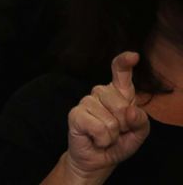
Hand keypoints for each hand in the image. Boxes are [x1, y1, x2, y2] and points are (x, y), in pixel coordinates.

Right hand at [59, 51, 150, 182]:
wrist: (98, 159)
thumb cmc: (118, 142)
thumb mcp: (138, 132)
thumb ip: (141, 120)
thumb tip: (129, 111)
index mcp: (118, 93)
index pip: (120, 72)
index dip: (125, 62)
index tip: (133, 56)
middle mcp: (100, 93)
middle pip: (122, 104)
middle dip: (124, 124)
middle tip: (116, 131)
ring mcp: (86, 102)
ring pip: (111, 120)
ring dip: (112, 135)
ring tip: (105, 136)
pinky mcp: (75, 114)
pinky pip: (99, 128)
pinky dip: (102, 139)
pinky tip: (96, 139)